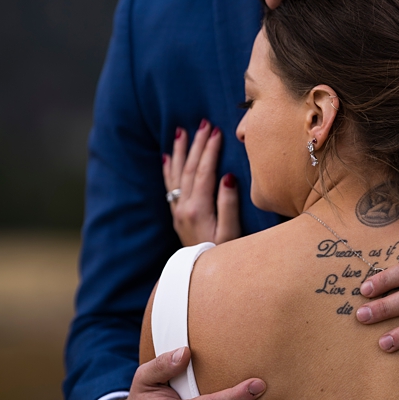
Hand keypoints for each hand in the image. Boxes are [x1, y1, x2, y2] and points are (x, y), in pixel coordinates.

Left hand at [164, 121, 240, 246]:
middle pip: (189, 169)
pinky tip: (166, 157)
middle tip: (203, 123)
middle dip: (196, 144)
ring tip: (180, 131)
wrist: (201, 276)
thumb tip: (228, 177)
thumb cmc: (225, 254)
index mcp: (198, 208)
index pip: (203, 172)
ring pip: (176, 174)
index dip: (209, 150)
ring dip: (179, 151)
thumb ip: (229, 205)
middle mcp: (183, 207)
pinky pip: (169, 186)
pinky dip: (168, 169)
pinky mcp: (177, 215)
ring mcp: (178, 211)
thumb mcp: (232, 233)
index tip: (216, 131)